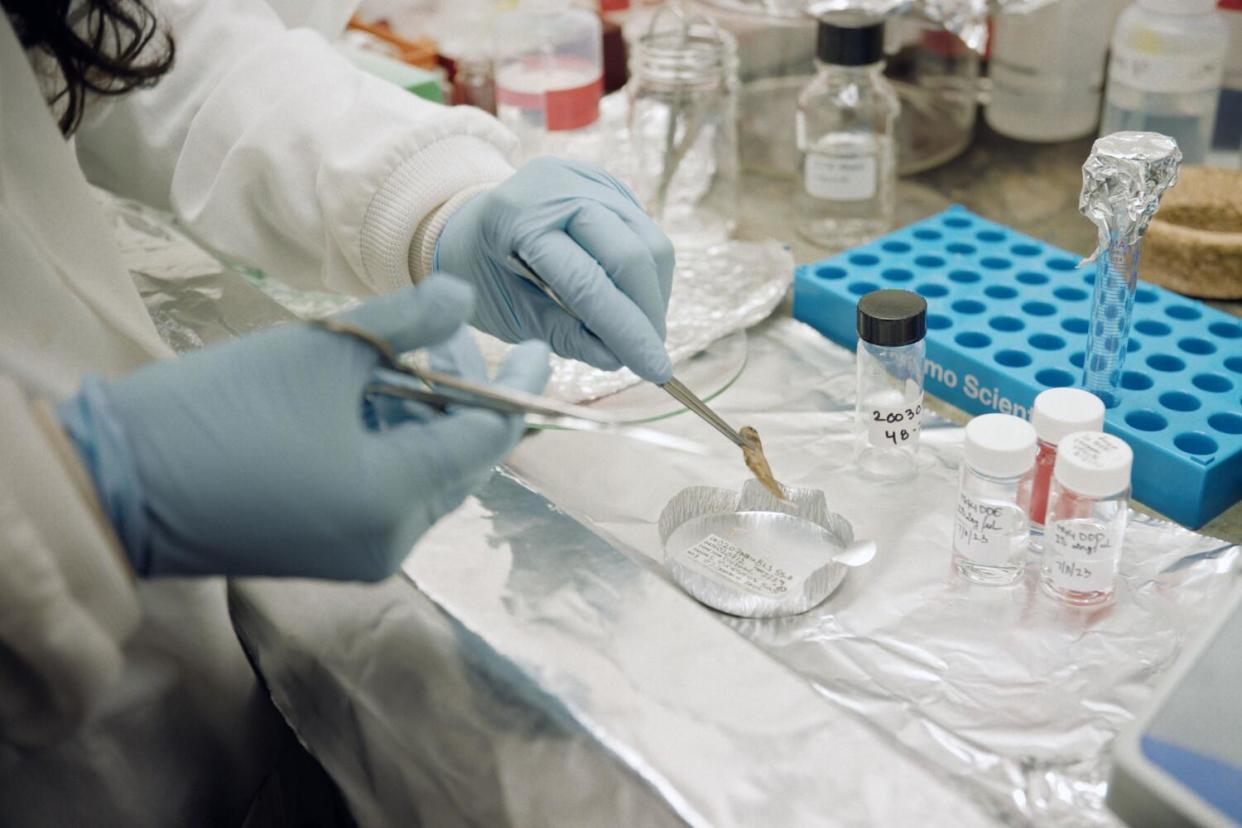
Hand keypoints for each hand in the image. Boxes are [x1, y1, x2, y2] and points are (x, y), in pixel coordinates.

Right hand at [58, 275, 549, 580]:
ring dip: (425, 415)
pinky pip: (389, 493)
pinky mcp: (331, 550)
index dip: (520, 391)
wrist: (116, 481)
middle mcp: (390, 541)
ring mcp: (360, 553)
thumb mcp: (324, 351)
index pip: (488, 441)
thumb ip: (408, 321)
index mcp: (396, 499)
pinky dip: (393, 444)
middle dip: (466, 395)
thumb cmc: (219, 410)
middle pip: (462, 461)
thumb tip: (464, 295)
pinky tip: (372, 396)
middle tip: (448, 335)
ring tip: (402, 355)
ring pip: (424, 476)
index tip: (539, 348)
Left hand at [436, 156, 675, 383]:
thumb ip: (561, 335)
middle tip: (650, 355)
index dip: (628, 331)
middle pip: (632, 254)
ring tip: (640, 331)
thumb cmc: (482, 273)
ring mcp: (589, 179)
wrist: (469, 222)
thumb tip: (616, 359)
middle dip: (649, 314)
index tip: (657, 371)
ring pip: (651, 242)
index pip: (590, 282)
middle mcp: (559, 187)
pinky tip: (631, 301)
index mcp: (519, 219)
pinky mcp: (611, 184)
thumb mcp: (508, 314)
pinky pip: (647, 233)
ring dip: (655, 296)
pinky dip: (647, 276)